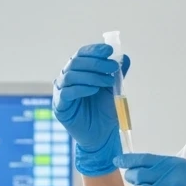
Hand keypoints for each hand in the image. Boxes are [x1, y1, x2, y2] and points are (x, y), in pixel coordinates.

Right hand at [53, 43, 130, 175]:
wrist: (102, 135)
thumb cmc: (105, 111)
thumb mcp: (114, 89)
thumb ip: (117, 74)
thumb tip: (125, 58)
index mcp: (79, 71)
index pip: (82, 54)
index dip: (94, 50)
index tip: (108, 50)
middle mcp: (67, 78)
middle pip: (76, 62)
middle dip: (96, 62)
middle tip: (113, 67)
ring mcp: (61, 92)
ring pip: (70, 75)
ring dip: (91, 75)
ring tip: (107, 81)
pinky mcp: (60, 106)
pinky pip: (66, 93)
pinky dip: (81, 88)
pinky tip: (94, 90)